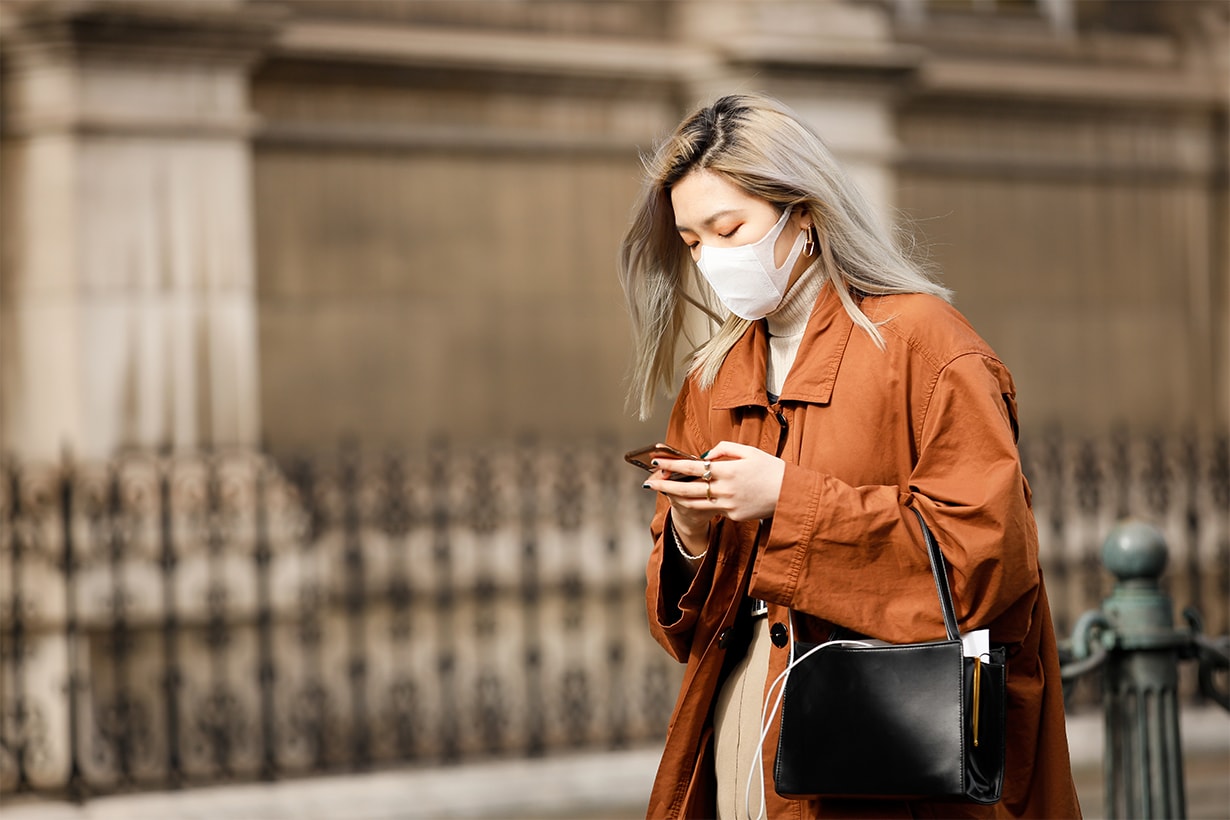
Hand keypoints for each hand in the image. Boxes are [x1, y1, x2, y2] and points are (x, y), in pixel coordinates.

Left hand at [646, 441, 784, 523]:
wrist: (790, 495)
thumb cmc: (771, 469)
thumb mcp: (750, 451)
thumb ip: (725, 449)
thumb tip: (706, 455)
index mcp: (728, 470)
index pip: (693, 466)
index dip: (673, 464)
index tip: (656, 461)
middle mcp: (725, 489)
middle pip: (687, 488)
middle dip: (665, 484)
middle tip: (648, 482)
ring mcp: (728, 506)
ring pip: (694, 502)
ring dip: (676, 497)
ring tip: (663, 490)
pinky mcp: (732, 516)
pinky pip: (712, 509)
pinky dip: (700, 502)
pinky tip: (689, 497)